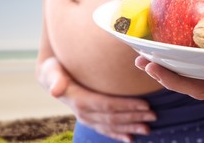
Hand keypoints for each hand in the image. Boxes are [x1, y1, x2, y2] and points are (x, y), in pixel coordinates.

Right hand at [36, 57, 156, 142]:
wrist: (50, 77)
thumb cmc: (55, 68)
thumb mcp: (52, 70)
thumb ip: (55, 78)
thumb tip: (54, 90)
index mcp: (79, 100)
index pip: (107, 104)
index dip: (126, 106)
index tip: (145, 104)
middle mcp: (83, 113)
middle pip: (113, 117)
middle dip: (134, 117)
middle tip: (153, 115)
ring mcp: (87, 119)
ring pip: (112, 125)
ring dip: (131, 127)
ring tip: (148, 128)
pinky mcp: (90, 120)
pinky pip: (106, 129)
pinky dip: (119, 135)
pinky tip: (131, 139)